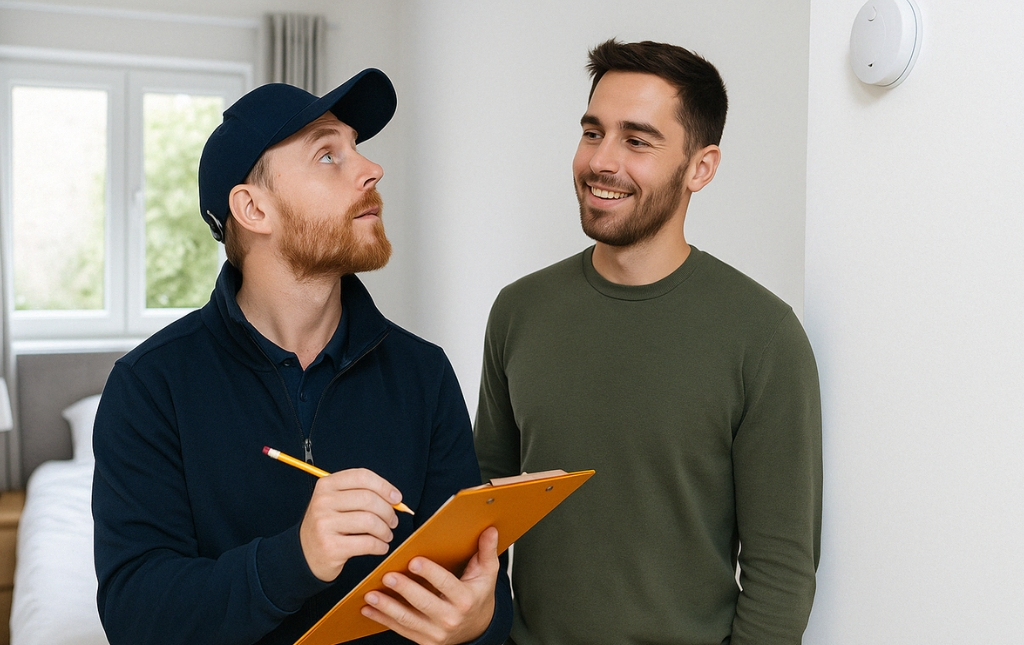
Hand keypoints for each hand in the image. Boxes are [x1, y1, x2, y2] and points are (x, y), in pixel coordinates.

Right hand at [299, 468, 403, 581]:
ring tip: (386, 535)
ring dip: (385, 530)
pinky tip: (380, 547)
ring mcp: (325, 524)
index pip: (362, 476)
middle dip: (388, 511)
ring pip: (370, 521)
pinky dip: (380, 546)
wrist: (304, 554)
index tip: (396, 497)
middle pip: (369, 499)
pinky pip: (367, 543)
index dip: (384, 486)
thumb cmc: (328, 526)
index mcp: (326, 485)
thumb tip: (394, 498)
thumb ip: (361, 494)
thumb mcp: (336, 502)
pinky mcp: (331, 547)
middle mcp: (323, 502)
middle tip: (392, 521)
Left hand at [360, 527, 500, 644]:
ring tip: (370, 595)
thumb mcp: (487, 574)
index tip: (414, 561)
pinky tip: (369, 609)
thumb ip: (487, 551)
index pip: (446, 584)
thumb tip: (490, 529)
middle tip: (387, 575)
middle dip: (404, 590)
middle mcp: (451, 618)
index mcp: (466, 599)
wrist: (477, 629)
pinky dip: (382, 620)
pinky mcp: (424, 641)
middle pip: (424, 603)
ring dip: (387, 608)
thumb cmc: (478, 595)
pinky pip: (401, 630)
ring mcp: (437, 633)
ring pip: (408, 620)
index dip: (430, 573)